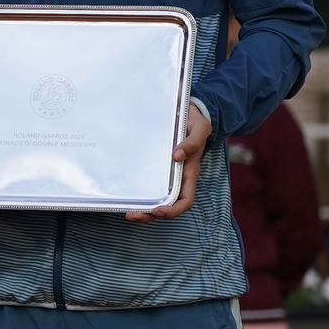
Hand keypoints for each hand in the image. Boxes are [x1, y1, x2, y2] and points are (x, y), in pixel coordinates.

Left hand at [125, 101, 213, 223]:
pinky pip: (150, 186)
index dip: (173, 210)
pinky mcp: (158, 168)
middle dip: (151, 215)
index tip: (157, 210)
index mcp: (189, 172)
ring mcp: (168, 175)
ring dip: (144, 210)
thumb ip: (192, 142)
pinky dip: (141, 195)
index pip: (185, 200)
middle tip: (131, 215)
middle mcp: (179, 178)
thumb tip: (177, 156)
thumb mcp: (200, 128)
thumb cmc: (196, 122)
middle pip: (167, 206)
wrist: (190, 113)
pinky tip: (128, 196)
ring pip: (158, 200)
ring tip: (127, 212)